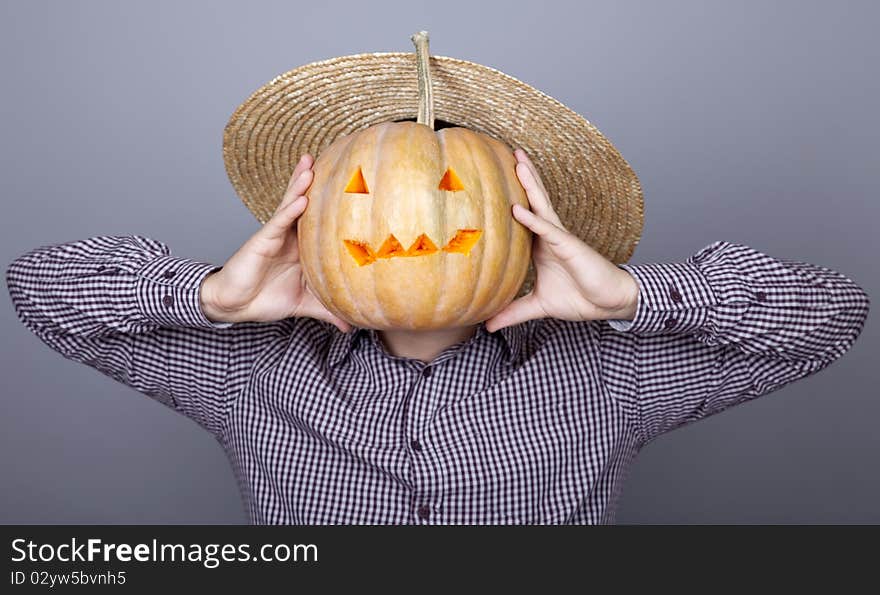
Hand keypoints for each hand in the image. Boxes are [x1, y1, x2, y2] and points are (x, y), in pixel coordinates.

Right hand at [200, 154, 352, 331]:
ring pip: (291, 205)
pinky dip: (290, 211)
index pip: (320, 218)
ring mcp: (275, 235)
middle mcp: (290, 235)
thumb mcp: (305, 303)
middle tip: (332, 157)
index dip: (331, 201)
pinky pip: (277, 223)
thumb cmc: (267, 297)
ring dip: (300, 184)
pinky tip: (301, 198)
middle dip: (315, 181)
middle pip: (305, 202)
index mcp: (302, 245)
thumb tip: (352, 326)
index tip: (351, 184)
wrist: (237, 306)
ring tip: (312, 165)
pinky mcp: (261, 241)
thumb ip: (328, 310)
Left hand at [484, 149, 639, 332]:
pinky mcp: (570, 247)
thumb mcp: (538, 306)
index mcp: (540, 245)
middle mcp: (550, 236)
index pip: (523, 215)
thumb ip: (513, 312)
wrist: (608, 304)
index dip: (511, 196)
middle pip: (533, 200)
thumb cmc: (579, 298)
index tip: (492, 180)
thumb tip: (488, 325)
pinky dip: (533, 220)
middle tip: (509, 152)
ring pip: (541, 206)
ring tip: (518, 161)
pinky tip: (518, 208)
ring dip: (530, 184)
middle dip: (522, 177)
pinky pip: (549, 231)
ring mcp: (560, 239)